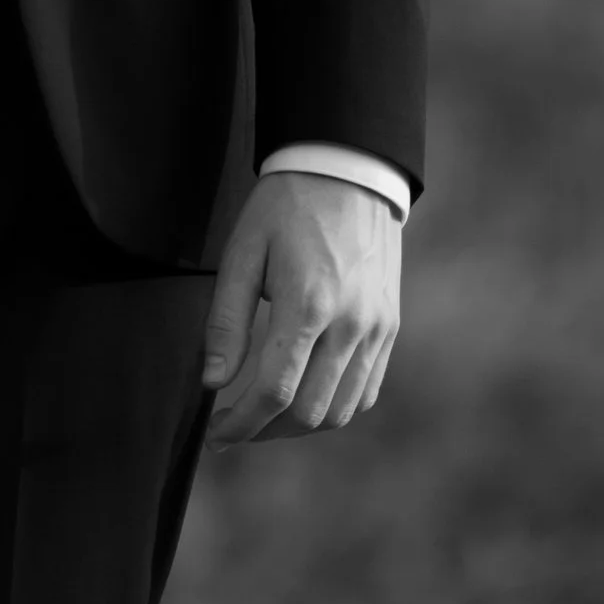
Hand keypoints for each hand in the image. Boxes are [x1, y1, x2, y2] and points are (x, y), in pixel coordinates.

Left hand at [201, 169, 399, 444]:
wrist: (347, 169)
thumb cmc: (286, 206)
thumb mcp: (243, 252)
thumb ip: (226, 322)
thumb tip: (213, 382)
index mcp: (308, 303)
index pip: (274, 391)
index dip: (240, 424)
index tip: (216, 434)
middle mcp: (350, 323)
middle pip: (308, 413)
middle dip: (265, 431)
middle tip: (234, 426)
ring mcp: (377, 328)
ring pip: (340, 411)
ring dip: (299, 427)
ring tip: (266, 417)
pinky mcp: (390, 326)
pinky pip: (366, 391)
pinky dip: (334, 407)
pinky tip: (305, 397)